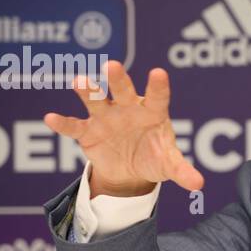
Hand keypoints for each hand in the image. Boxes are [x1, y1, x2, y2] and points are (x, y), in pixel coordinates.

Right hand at [43, 60, 204, 195]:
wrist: (130, 171)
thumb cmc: (154, 157)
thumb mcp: (168, 165)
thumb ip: (182, 171)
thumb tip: (199, 184)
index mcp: (153, 112)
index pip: (158, 97)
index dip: (158, 86)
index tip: (159, 73)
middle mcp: (127, 108)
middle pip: (123, 91)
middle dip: (118, 79)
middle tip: (112, 66)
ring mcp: (106, 117)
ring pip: (96, 100)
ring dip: (88, 91)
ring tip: (79, 81)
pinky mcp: (88, 132)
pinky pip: (74, 126)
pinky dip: (62, 123)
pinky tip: (51, 118)